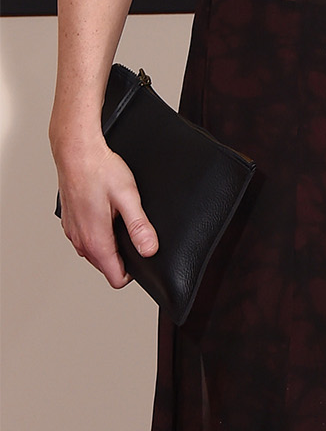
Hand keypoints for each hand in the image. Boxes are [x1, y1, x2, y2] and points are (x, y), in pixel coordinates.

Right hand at [55, 136, 157, 287]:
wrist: (76, 152)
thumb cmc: (100, 170)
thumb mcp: (128, 197)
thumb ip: (139, 226)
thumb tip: (150, 250)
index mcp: (96, 240)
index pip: (115, 278)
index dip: (134, 272)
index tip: (143, 252)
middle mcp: (80, 241)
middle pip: (106, 267)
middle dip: (123, 257)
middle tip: (136, 231)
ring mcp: (73, 233)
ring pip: (95, 254)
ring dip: (110, 245)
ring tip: (121, 220)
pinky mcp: (70, 223)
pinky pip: (86, 239)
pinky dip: (99, 234)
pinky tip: (107, 213)